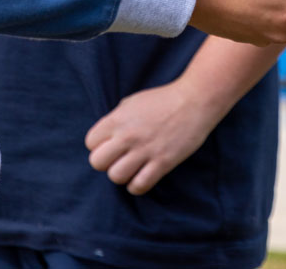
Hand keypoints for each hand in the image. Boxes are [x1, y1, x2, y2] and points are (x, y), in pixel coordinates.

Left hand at [86, 78, 221, 194]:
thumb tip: (106, 138)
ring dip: (122, 175)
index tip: (111, 146)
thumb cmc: (163, 100)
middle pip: (97, 163)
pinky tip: (143, 177)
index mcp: (118, 118)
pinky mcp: (162, 162)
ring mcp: (145, 150)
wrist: (195, 100)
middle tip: (119, 159)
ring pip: (116, 177)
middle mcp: (128, 135)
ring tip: (132, 168)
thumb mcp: (133, 102)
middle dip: (106, 163)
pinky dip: (137, 186)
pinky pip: (139, 185)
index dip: (99, 146)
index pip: (90, 143)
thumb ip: (116, 119)